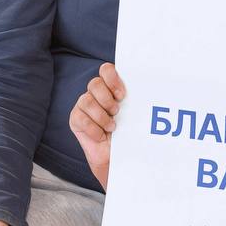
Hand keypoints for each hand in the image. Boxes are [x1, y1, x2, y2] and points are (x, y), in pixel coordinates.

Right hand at [69, 62, 124, 188]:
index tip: (122, 95)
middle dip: (106, 99)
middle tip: (116, 112)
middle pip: (94, 83)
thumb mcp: (133, 114)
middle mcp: (95, 93)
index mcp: (110, 87)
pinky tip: (101, 135)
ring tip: (111, 127)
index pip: (106, 70)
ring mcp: (83, 105)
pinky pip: (80, 118)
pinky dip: (94, 129)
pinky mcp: (75, 119)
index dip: (112, 79)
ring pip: (86, 101)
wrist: (116, 156)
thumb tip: (149, 89)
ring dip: (101, 116)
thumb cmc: (127, 133)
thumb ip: (134, 100)